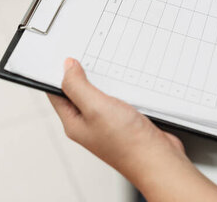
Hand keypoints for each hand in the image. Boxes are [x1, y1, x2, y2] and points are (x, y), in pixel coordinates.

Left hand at [48, 58, 185, 184]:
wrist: (158, 160)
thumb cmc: (126, 143)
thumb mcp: (95, 107)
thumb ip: (77, 86)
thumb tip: (67, 67)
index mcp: (74, 122)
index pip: (58, 94)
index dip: (59, 73)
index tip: (67, 55)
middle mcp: (89, 123)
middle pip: (79, 92)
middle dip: (84, 74)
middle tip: (90, 55)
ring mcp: (108, 123)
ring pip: (102, 94)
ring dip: (106, 80)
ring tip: (110, 66)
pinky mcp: (126, 121)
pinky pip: (120, 99)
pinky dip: (123, 88)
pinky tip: (129, 82)